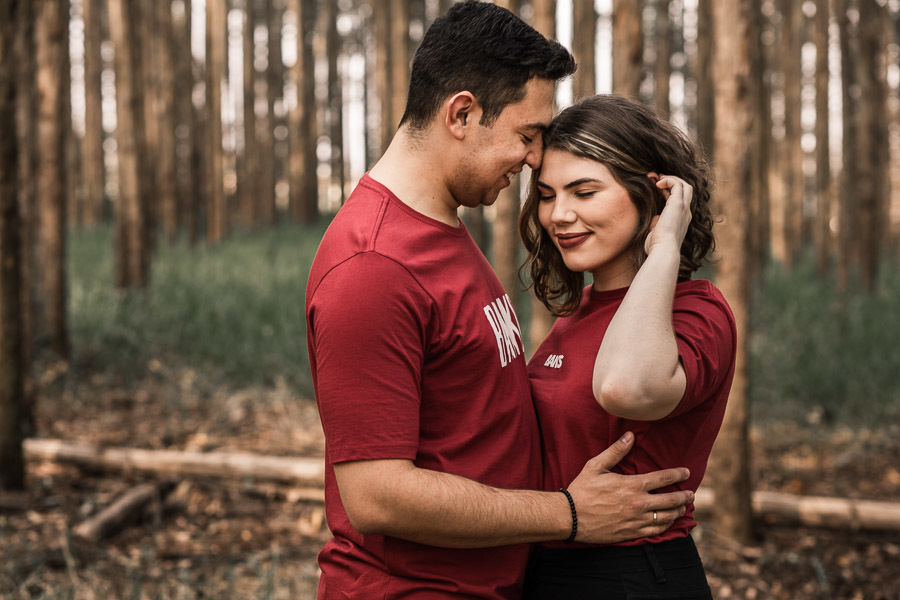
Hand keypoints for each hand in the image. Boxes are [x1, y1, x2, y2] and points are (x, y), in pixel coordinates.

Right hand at [565, 432, 693, 543]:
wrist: (570, 516)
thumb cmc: (581, 490)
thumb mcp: (596, 466)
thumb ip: (615, 451)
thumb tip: (630, 436)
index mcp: (632, 485)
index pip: (663, 478)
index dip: (678, 474)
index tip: (686, 472)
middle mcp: (639, 503)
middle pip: (671, 500)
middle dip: (684, 496)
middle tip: (691, 493)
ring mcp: (637, 520)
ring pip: (666, 517)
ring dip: (678, 511)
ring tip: (683, 507)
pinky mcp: (632, 532)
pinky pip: (656, 531)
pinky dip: (666, 526)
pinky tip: (669, 522)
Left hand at [644, 174, 692, 256]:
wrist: (663, 250)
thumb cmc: (657, 246)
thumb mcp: (657, 232)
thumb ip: (657, 224)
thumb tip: (655, 218)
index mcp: (682, 220)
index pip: (679, 200)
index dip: (669, 191)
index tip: (657, 188)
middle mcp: (685, 213)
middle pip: (686, 189)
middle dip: (672, 181)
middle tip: (658, 179)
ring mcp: (683, 208)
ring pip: (684, 185)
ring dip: (670, 178)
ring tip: (657, 178)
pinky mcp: (678, 204)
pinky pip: (677, 185)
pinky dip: (668, 180)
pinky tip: (658, 183)